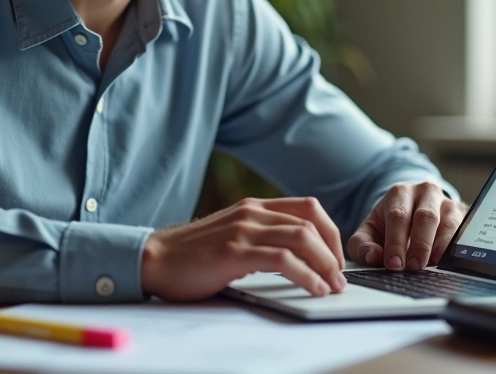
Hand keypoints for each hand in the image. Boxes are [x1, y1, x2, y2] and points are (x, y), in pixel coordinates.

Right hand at [140, 197, 346, 301]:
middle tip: (340, 277)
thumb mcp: (233, 235)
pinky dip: (307, 275)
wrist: (154, 260)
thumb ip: (261, 236)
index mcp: (254, 207)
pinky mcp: (234, 252)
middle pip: (311, 223)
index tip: (336, 257)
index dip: (330, 231)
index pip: (308, 207)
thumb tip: (298, 254)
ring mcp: (243, 230)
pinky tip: (314, 288)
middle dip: (333, 252)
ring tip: (332, 286)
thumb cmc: (193, 255)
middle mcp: (252, 213)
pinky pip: (283, 260)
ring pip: (302, 238)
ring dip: (325, 264)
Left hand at [348, 182, 467, 271]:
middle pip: (425, 217)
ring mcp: (446, 202)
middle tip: (414, 268)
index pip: (398, 216)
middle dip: (419, 245)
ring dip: (439, 247)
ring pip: (447, 223)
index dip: (396, 242)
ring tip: (431, 267)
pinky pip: (462, 231)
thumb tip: (374, 256)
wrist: (412, 211)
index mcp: (399, 193)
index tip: (394, 264)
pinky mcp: (462, 216)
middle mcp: (425, 192)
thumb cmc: (388, 225)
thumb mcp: (369, 231)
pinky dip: (455, 248)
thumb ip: (363, 245)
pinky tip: (447, 262)